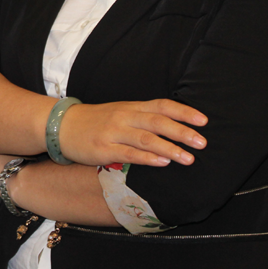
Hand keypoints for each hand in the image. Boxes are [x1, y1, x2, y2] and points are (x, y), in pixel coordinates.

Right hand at [58, 99, 207, 166]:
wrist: (63, 125)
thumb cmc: (98, 121)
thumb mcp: (122, 113)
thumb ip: (144, 118)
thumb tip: (174, 126)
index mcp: (132, 107)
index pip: (162, 105)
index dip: (184, 112)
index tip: (203, 120)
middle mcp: (126, 117)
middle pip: (158, 121)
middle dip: (182, 131)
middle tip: (203, 142)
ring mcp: (115, 133)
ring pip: (147, 138)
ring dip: (170, 148)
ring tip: (188, 158)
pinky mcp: (104, 149)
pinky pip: (129, 154)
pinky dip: (147, 158)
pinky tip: (162, 163)